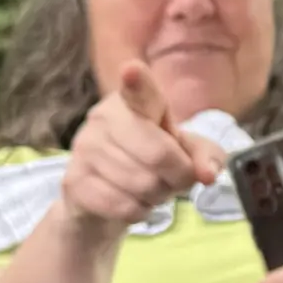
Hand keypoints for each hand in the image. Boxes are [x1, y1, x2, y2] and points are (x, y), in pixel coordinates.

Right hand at [60, 62, 224, 233]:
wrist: (99, 198)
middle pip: (158, 155)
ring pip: (142, 185)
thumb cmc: (148, 162)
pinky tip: (131, 202)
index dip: (137, 81)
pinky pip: (123, 205)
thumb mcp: (183, 152)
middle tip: (174, 180)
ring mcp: (85, 148)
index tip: (132, 70)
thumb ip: (204, 156)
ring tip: (149, 189)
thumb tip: (207, 174)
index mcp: (133, 101)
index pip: (138, 90)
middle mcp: (103, 117)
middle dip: (177, 177)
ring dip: (157, 197)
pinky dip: (138, 212)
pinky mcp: (74, 181)